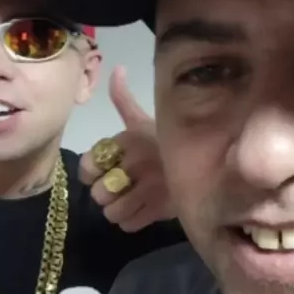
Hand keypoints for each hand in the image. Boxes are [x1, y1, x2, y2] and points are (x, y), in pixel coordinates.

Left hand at [79, 67, 173, 231]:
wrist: (206, 159)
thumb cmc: (165, 141)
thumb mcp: (142, 119)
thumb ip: (123, 99)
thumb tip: (117, 68)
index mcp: (127, 141)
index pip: (88, 166)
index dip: (91, 173)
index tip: (103, 171)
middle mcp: (134, 164)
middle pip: (98, 194)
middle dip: (105, 194)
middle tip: (118, 188)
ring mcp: (147, 188)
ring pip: (111, 212)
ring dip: (117, 210)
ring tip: (128, 201)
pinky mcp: (158, 209)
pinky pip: (128, 224)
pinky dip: (130, 221)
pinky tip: (139, 209)